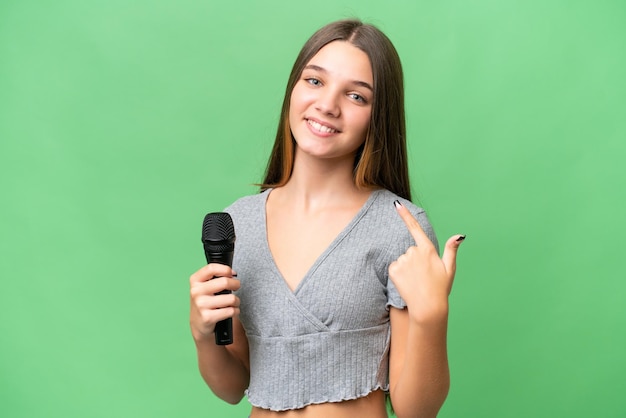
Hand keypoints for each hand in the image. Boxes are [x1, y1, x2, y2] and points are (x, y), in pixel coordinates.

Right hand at [189, 263, 239, 341]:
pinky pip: (230, 311)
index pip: (211, 268)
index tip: (232, 273)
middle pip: (224, 282)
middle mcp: (196, 291)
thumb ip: (214, 277)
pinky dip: (235, 311)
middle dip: (236, 284)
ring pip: (231, 298)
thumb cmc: (205, 301)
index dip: (226, 269)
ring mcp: (201, 304)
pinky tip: (232, 311)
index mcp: (195, 280)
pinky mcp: (207, 317)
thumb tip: (232, 273)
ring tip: (233, 302)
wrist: (199, 324)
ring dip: (236, 301)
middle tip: (237, 287)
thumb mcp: (204, 286)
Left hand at [388, 200, 464, 322]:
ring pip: (402, 260)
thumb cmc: (440, 289)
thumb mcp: (449, 268)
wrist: (428, 307)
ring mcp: (403, 260)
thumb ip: (451, 250)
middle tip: (423, 276)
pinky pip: (394, 268)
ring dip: (407, 268)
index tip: (396, 204)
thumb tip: (460, 235)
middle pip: (410, 250)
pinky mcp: (393, 270)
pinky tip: (407, 283)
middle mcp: (414, 252)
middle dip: (415, 260)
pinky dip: (398, 274)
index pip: (415, 228)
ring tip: (416, 281)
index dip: (405, 215)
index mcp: (428, 249)